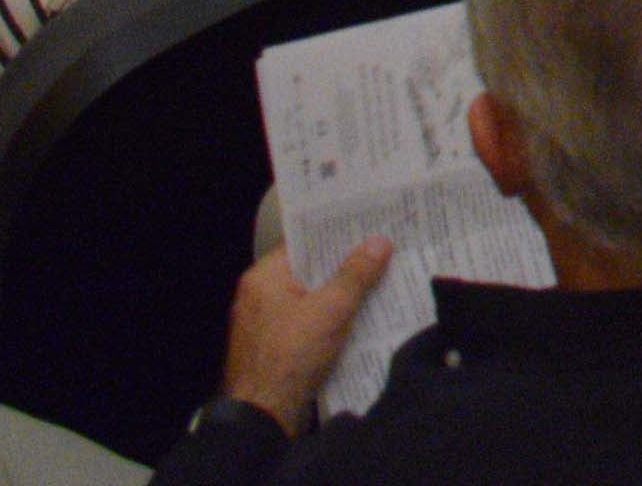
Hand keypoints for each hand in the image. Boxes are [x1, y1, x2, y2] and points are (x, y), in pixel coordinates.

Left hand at [219, 239, 392, 431]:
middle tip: (382, 253)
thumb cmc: (291, 356)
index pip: (303, 243)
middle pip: (308, 272)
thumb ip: (356, 274)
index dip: (336, 234)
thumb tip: (379, 242)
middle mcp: (259, 296)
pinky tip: (357, 321)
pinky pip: (306, 324)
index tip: (368, 226)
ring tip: (377, 284)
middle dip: (343, 266)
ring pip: (309, 299)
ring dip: (339, 296)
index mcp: (264, 278)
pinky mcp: (273, 350)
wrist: (262, 416)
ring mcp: (264, 325)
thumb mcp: (331, 310)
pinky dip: (329, 321)